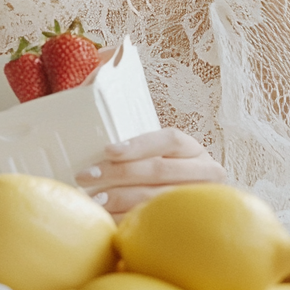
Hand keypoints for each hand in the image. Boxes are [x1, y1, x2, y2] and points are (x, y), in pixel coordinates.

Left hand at [76, 128, 223, 216]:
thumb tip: (104, 63)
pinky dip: (128, 222)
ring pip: (157, 199)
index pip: (170, 139)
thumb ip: (125, 115)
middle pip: (159, 170)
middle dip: (117, 173)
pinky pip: (157, 223)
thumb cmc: (153, 172)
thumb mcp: (150, 149)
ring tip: (91, 200)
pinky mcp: (192, 226)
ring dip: (119, 200)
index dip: (139, 144)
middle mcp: (205, 173)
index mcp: (193, 149)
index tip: (107, 150)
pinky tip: (106, 221)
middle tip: (84, 176)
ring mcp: (200, 201)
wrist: (187, 212)